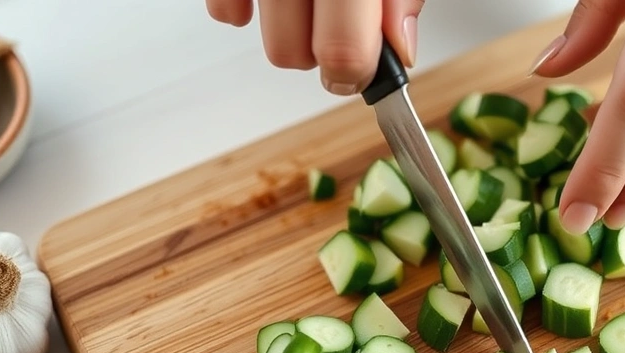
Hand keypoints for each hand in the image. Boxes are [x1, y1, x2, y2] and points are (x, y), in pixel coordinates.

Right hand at [205, 0, 424, 94]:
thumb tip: (400, 47)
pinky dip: (242, 13)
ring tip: (315, 9)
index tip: (369, 71)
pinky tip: (270, 2)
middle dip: (327, 60)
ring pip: (271, 45)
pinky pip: (223, 8)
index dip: (361, 73)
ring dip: (296, 39)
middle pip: (295, 56)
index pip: (344, 51)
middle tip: (347, 37)